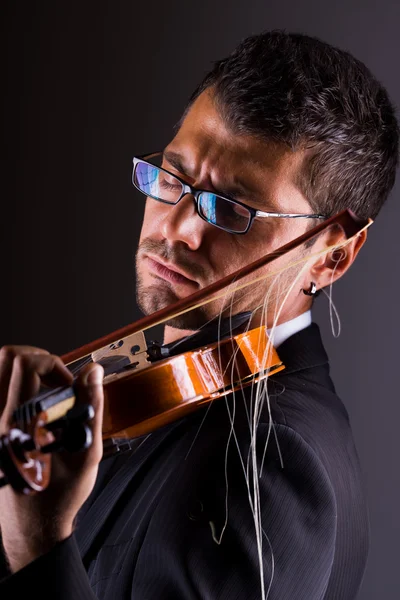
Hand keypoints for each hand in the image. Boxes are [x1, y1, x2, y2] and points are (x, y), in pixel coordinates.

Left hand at [0, 345, 103, 572]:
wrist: (34, 526)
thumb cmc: (58, 495)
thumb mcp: (85, 451)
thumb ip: (90, 405)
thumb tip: (93, 372)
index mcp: (19, 423)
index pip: (26, 365)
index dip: (55, 364)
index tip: (70, 384)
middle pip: (6, 358)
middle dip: (38, 358)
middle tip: (57, 378)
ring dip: (25, 370)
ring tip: (46, 388)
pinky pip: (0, 392)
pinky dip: (16, 386)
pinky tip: (34, 404)